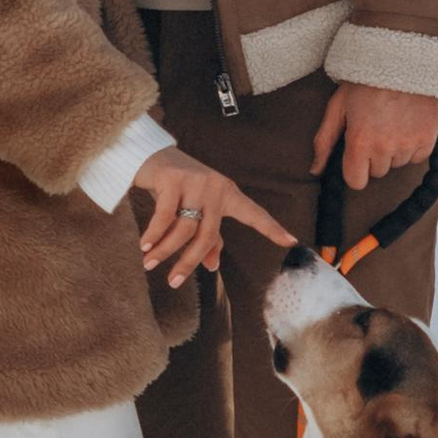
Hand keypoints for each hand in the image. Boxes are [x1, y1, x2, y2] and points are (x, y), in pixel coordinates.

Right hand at [130, 149, 298, 286]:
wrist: (151, 155)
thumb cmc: (178, 187)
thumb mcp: (195, 210)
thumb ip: (208, 237)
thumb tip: (212, 266)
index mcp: (228, 194)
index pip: (254, 213)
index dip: (272, 228)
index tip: (292, 241)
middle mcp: (216, 187)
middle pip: (207, 235)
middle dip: (188, 262)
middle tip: (173, 282)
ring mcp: (196, 181)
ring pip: (183, 228)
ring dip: (164, 250)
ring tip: (149, 263)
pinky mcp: (173, 178)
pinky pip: (164, 215)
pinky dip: (154, 234)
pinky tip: (145, 245)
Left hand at [313, 82, 437, 192]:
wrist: (402, 60)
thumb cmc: (366, 80)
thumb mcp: (338, 106)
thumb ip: (325, 141)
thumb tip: (315, 170)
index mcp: (359, 141)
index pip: (356, 181)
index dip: (354, 168)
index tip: (356, 154)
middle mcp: (385, 148)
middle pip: (377, 172)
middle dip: (373, 156)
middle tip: (374, 128)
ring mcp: (408, 145)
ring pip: (397, 164)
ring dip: (393, 151)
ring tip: (391, 122)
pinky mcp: (428, 140)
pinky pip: (417, 158)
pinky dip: (412, 146)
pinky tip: (406, 125)